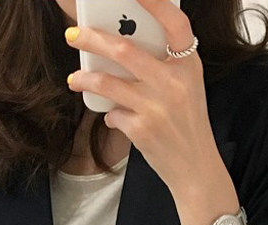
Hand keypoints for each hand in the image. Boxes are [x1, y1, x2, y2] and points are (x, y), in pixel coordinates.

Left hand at [64, 0, 221, 193]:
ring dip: (85, 78)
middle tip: (73, 34)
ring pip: (108, 83)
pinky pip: (113, 114)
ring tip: (74, 78)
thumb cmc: (186, 123)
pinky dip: (110, 115)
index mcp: (188, 65)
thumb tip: (119, 45)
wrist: (195, 166)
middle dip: (92, 39)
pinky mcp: (142, 129)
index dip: (155, 2)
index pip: (175, 23)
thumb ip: (164, 65)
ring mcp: (156, 107)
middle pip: (124, 50)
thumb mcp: (186, 87)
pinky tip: (116, 117)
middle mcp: (174, 82)